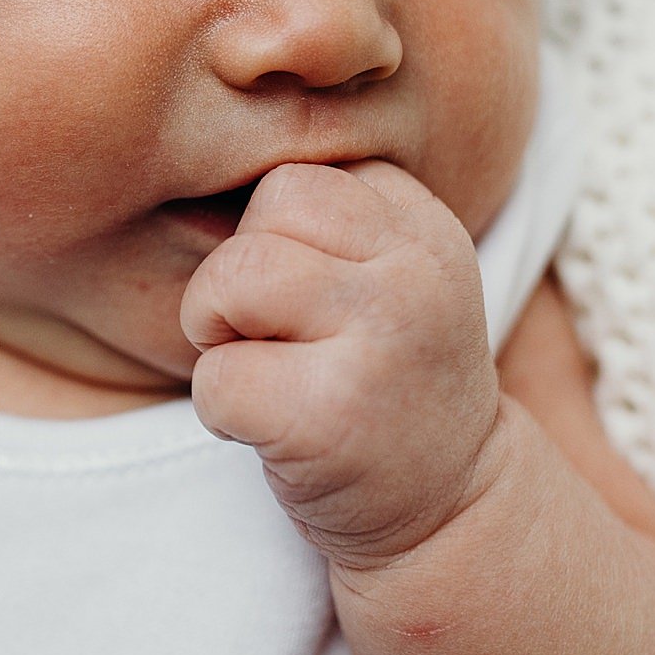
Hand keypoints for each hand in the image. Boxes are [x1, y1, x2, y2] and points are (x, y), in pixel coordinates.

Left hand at [180, 160, 500, 569]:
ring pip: (229, 282)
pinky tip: (277, 433)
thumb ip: (328, 220)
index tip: (315, 305)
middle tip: (281, 344)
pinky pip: (216, 379)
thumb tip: (207, 142)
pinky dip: (221, 412)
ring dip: (220, 339)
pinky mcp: (331, 417)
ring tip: (272, 378)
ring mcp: (381, 344)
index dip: (274, 243)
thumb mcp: (386, 277)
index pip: (295, 180)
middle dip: (237, 281)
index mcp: (425, 227)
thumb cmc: (382, 382)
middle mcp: (417, 275)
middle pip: (260, 215)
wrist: (447, 512)